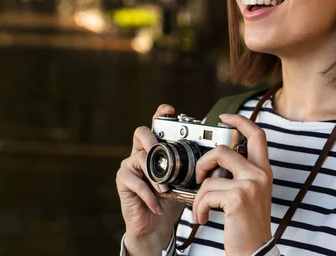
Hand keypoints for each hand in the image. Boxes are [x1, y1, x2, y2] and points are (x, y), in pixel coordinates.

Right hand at [116, 104, 183, 254]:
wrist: (155, 226)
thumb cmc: (170, 201)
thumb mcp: (184, 182)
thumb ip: (192, 169)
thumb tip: (213, 161)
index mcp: (156, 150)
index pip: (156, 125)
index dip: (161, 115)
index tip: (170, 110)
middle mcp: (140, 153)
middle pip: (141, 132)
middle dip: (154, 141)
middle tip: (165, 156)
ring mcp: (129, 166)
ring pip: (139, 158)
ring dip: (156, 175)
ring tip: (165, 189)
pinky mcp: (123, 182)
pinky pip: (135, 182)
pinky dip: (149, 195)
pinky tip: (157, 205)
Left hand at [193, 113, 272, 255]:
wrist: (254, 251)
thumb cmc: (247, 225)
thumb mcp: (250, 194)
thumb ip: (240, 174)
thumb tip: (214, 162)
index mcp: (263, 171)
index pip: (257, 135)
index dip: (240, 121)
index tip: (225, 117)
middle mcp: (260, 174)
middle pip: (224, 150)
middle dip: (204, 162)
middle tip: (200, 178)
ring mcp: (250, 185)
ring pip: (210, 176)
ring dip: (199, 195)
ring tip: (202, 209)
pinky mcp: (238, 198)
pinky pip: (206, 194)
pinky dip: (198, 208)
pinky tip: (203, 218)